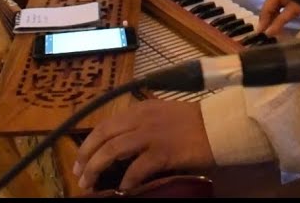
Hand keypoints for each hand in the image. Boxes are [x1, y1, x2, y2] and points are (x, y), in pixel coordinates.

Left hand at [72, 100, 212, 191]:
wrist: (219, 126)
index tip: (81, 159)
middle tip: (79, 174)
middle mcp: (142, 118)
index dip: (89, 142)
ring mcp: (152, 135)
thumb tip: (120, 144)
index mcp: (140, 109)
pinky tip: (124, 189)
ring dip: (97, 168)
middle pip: (104, 135)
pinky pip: (137, 168)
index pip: (106, 124)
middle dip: (87, 156)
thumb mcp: (162, 115)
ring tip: (90, 184)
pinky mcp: (163, 151)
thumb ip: (142, 124)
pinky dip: (127, 180)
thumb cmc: (194, 122)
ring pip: (113, 150)